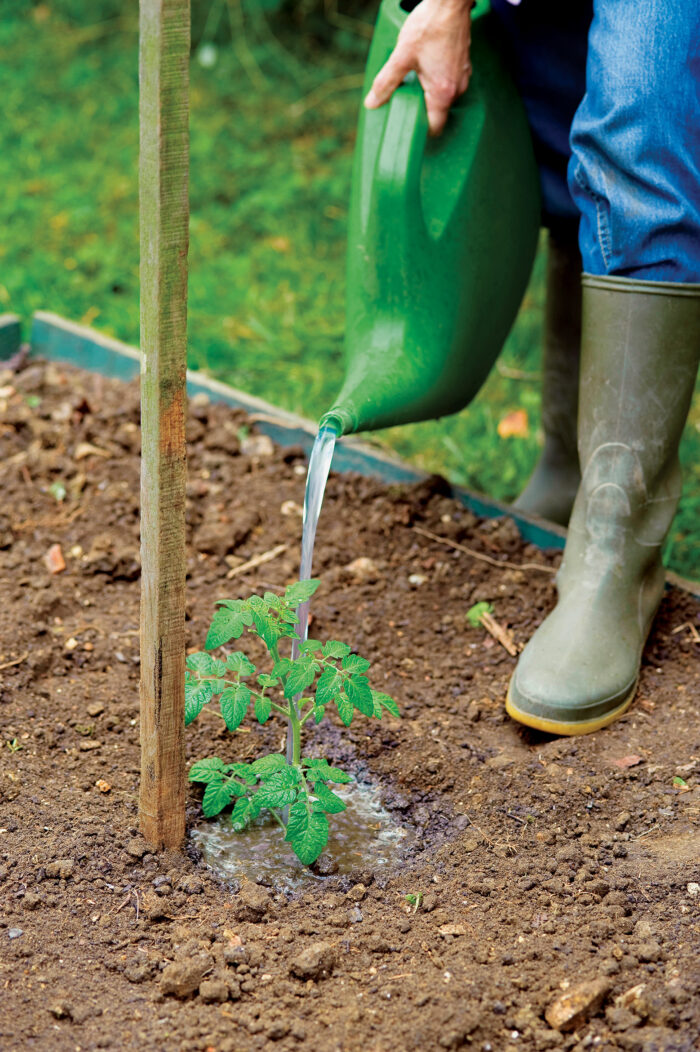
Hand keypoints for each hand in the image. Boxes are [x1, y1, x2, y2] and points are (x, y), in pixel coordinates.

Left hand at [364, 0, 472, 136]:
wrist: (450, 2)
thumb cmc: (429, 26)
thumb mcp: (401, 56)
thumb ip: (386, 82)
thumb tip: (372, 103)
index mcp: (442, 92)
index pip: (434, 128)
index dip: (420, 130)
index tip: (407, 124)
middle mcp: (457, 89)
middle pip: (438, 112)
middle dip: (421, 107)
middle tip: (406, 95)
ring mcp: (463, 77)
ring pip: (443, 97)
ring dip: (428, 92)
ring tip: (416, 75)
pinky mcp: (464, 66)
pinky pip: (449, 83)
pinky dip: (437, 80)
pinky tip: (426, 65)